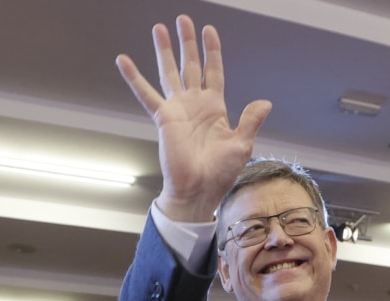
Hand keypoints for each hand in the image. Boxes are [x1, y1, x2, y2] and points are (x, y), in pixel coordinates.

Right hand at [115, 15, 271, 222]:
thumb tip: (265, 102)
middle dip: (187, 42)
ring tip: (159, 28)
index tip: (209, 30)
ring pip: (169, 72)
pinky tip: (123, 60)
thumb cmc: (220, 173)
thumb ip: (251, 120)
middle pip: (190, 64)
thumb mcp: (242, 144)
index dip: (211, 51)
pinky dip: (134, 77)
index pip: (213, 71)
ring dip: (165, 50)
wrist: (199, 191)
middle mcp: (195, 104)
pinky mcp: (163, 117)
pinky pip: (146, 93)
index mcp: (215, 108)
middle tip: (183, 19)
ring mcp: (177, 109)